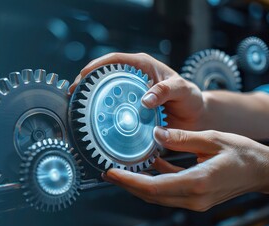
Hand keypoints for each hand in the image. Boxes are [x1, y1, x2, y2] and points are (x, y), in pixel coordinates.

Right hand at [69, 52, 205, 130]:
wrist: (195, 117)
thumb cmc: (190, 98)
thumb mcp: (182, 90)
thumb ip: (166, 90)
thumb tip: (145, 100)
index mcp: (143, 66)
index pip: (115, 60)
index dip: (97, 65)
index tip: (83, 75)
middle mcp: (133, 78)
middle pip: (104, 76)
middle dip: (86, 83)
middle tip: (73, 94)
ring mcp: (130, 95)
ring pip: (105, 93)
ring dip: (90, 100)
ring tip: (76, 108)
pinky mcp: (130, 111)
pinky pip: (113, 110)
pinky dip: (102, 114)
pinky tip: (93, 122)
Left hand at [102, 127, 268, 210]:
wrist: (264, 171)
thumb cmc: (243, 154)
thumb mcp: (212, 138)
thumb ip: (181, 138)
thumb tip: (156, 133)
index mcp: (198, 182)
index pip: (154, 186)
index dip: (129, 181)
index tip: (111, 172)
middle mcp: (194, 197)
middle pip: (151, 194)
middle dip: (127, 184)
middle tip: (107, 171)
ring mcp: (195, 200)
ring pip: (158, 195)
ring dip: (138, 184)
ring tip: (120, 171)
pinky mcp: (196, 197)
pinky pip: (169, 191)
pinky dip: (155, 181)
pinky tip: (147, 167)